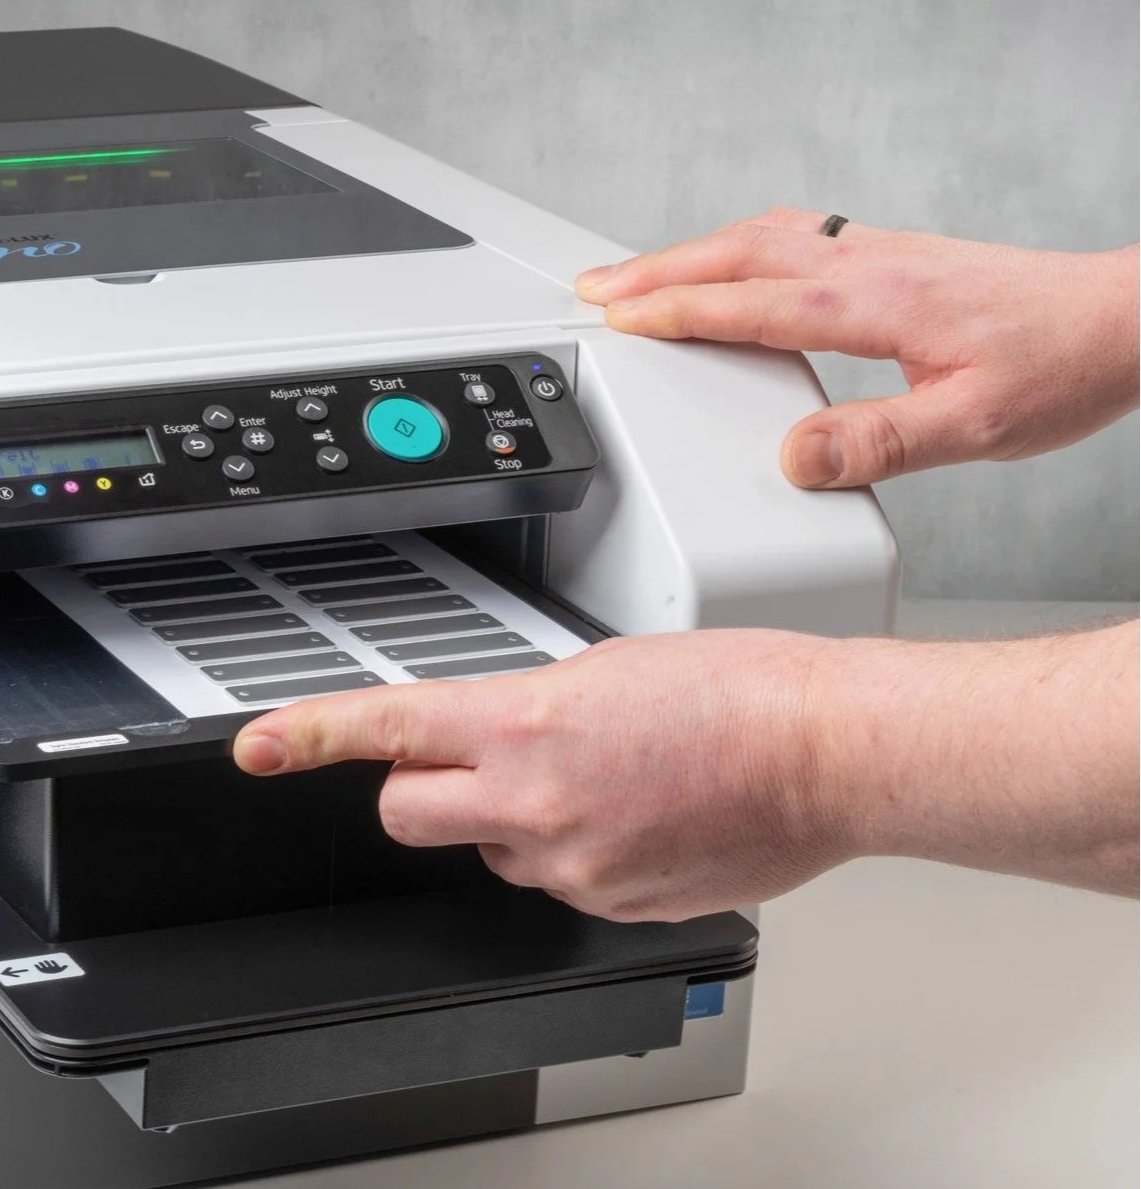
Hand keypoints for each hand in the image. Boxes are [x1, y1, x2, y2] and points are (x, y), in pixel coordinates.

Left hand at [232, 623, 1139, 918]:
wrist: (829, 751)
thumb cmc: (745, 687)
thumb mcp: (612, 663)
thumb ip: (531, 704)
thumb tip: (503, 733)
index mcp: (526, 723)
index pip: (386, 728)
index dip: (308, 737)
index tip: (260, 747)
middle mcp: (535, 803)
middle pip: (409, 814)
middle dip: (423, 791)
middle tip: (469, 767)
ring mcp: (573, 865)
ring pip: (489, 853)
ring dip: (512, 822)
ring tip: (597, 783)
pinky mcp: (611, 905)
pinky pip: (556, 882)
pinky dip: (575, 854)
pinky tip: (633, 817)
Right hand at [574, 208, 1138, 487]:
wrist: (1124, 320)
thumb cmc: (1061, 368)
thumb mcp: (975, 427)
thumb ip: (879, 443)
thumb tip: (795, 457)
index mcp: (870, 305)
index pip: (748, 304)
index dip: (675, 311)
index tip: (618, 319)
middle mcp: (866, 267)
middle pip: (737, 254)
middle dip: (656, 271)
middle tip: (595, 288)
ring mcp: (879, 254)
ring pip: (761, 237)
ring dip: (690, 253)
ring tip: (638, 272)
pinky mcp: (894, 256)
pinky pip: (792, 236)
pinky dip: (738, 244)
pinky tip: (734, 259)